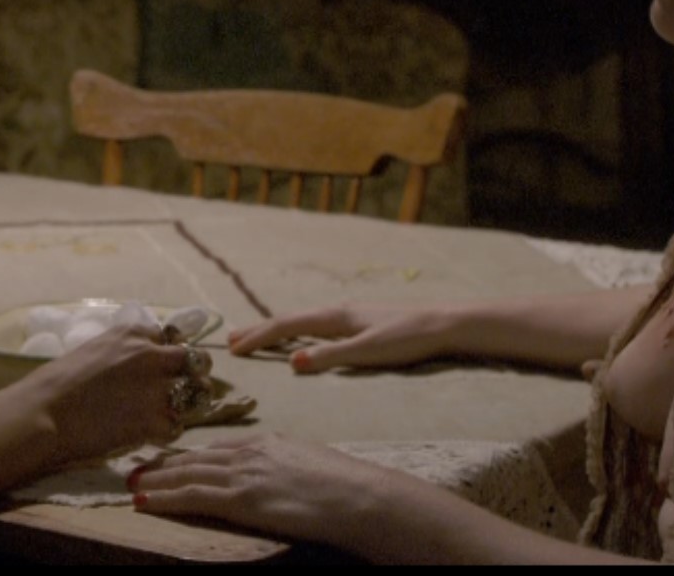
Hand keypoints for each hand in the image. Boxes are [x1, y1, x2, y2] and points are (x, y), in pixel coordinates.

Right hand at [12, 324, 192, 463]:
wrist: (44, 413)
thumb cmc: (56, 382)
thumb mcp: (93, 349)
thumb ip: (122, 352)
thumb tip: (133, 365)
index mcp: (134, 333)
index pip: (172, 338)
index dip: (169, 356)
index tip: (162, 369)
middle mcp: (151, 355)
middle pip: (197, 361)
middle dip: (194, 375)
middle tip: (182, 391)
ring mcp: (157, 387)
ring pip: (196, 395)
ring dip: (186, 405)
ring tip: (167, 415)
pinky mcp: (154, 420)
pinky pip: (178, 426)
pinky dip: (167, 432)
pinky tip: (149, 434)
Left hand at [128, 434, 400, 549]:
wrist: (358, 496)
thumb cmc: (346, 486)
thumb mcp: (308, 465)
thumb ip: (283, 467)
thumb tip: (275, 479)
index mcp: (266, 442)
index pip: (217, 447)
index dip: (188, 455)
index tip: (167, 459)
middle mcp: (249, 452)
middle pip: (195, 457)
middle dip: (162, 464)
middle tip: (134, 468)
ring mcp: (244, 474)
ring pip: (187, 474)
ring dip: (155, 481)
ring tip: (131, 485)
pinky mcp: (242, 498)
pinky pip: (193, 497)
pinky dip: (165, 498)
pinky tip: (145, 502)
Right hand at [226, 304, 451, 372]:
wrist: (443, 325)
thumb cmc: (407, 339)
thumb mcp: (368, 352)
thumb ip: (331, 356)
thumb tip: (292, 362)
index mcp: (334, 317)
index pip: (286, 326)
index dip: (258, 337)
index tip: (233, 350)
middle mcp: (337, 311)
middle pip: (288, 320)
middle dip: (259, 330)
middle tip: (230, 340)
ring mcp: (348, 315)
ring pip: (301, 321)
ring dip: (275, 330)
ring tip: (256, 337)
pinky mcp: (359, 322)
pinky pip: (315, 325)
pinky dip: (296, 331)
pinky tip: (299, 338)